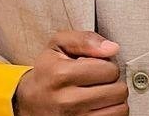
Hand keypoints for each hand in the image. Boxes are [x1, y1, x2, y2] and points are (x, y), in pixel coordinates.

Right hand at [14, 30, 128, 115]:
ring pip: (119, 109)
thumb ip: (86, 40)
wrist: (28, 102)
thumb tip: (113, 48)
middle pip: (118, 91)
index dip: (108, 66)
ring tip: (100, 94)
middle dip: (113, 83)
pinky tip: (99, 106)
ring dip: (114, 100)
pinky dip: (111, 112)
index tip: (96, 67)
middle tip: (99, 81)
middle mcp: (66, 100)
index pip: (110, 70)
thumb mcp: (59, 45)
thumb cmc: (48, 71)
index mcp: (61, 74)